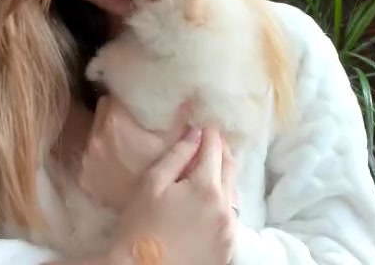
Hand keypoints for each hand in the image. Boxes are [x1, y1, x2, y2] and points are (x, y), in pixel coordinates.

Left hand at [78, 96, 194, 211]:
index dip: (127, 96)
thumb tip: (191, 96)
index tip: (138, 102)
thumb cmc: (164, 177)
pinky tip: (118, 163)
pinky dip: (103, 157)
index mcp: (115, 122)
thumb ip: (181, 117)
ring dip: (108, 134)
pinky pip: (92, 157)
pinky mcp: (86, 176)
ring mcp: (88, 158)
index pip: (115, 96)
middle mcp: (96, 137)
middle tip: (135, 120)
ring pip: (96, 133)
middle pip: (103, 111)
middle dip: (117, 112)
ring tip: (128, 142)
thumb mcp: (175, 143)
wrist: (147, 219)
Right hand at [107, 126, 237, 264]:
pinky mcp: (229, 248)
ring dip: (224, 177)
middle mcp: (225, 208)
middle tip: (211, 141)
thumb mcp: (151, 184)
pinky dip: (223, 202)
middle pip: (230, 168)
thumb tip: (195, 134)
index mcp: (206, 188)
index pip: (214, 149)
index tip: (205, 126)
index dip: (210, 134)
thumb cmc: (140, 225)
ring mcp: (230, 230)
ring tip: (209, 169)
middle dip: (221, 150)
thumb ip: (176, 157)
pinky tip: (209, 201)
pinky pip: (231, 216)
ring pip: (233, 193)